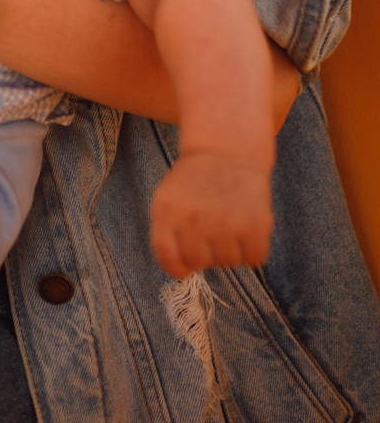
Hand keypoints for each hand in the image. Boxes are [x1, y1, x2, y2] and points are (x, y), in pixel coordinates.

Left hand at [150, 151, 273, 277]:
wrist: (227, 150)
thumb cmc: (194, 181)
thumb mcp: (168, 199)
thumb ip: (167, 234)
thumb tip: (182, 271)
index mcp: (166, 211)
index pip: (168, 259)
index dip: (178, 268)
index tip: (186, 266)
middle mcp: (194, 218)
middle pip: (199, 262)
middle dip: (206, 252)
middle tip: (212, 229)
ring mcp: (225, 222)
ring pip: (228, 262)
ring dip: (230, 248)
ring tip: (228, 220)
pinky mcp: (255, 223)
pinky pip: (254, 258)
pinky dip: (253, 249)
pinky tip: (246, 225)